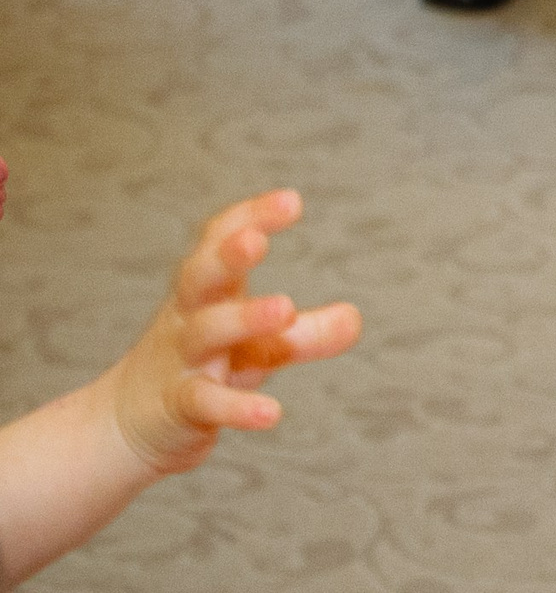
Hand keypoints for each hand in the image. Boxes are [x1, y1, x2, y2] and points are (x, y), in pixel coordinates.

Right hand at [104, 190, 361, 476]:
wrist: (129, 427)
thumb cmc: (206, 367)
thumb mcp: (256, 347)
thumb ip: (303, 333)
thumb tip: (355, 318)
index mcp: (209, 290)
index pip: (219, 241)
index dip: (250, 218)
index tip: (291, 200)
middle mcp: (190, 316)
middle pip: (200, 276)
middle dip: (226, 254)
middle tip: (257, 240)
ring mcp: (181, 360)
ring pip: (205, 331)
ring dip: (244, 317)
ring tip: (287, 307)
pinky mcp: (179, 406)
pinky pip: (206, 400)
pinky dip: (237, 405)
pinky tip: (271, 413)